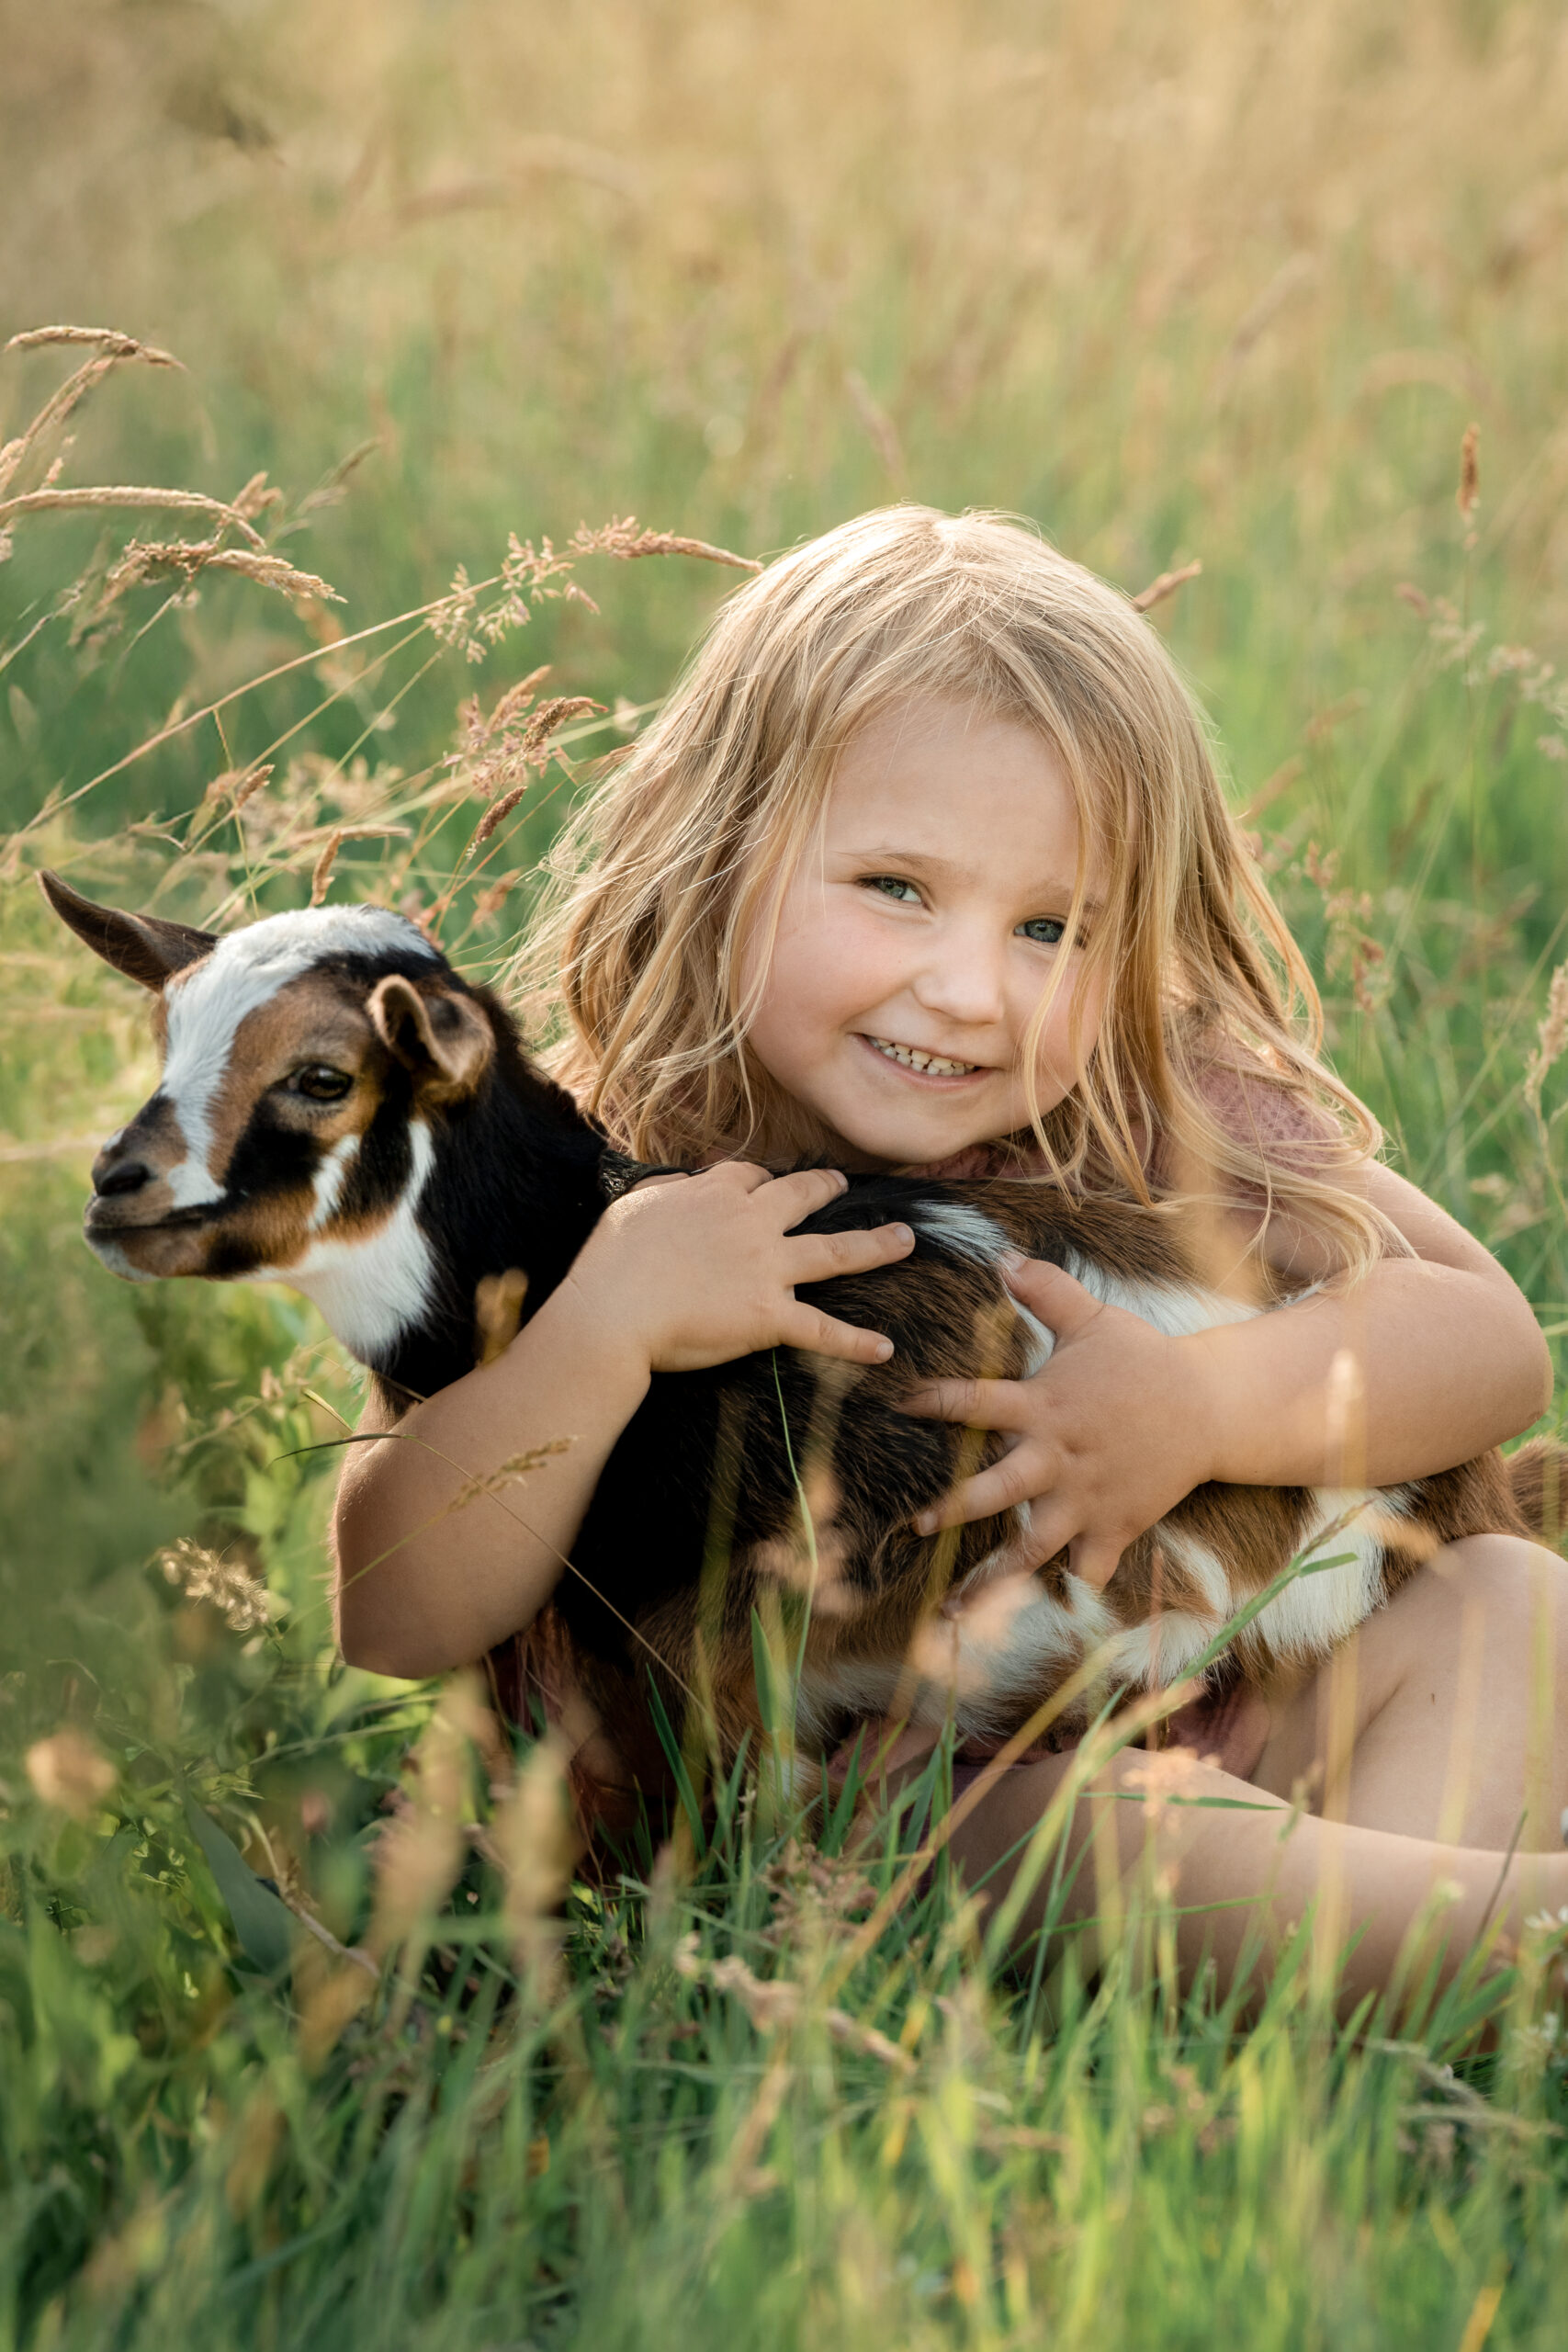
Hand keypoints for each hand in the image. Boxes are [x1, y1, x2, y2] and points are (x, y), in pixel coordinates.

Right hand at [563, 1162, 914, 1375]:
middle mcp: (750, 1223)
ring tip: (905, 1241)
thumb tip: (677, 1189)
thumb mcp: (634, 1207)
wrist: (613, 1312)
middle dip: (827, 1189)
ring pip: (834, 1251)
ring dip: (875, 1246)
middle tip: (845, 1186)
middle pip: (802, 1196)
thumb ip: (666, 1194)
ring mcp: (766, 1268)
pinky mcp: (769, 1316)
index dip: (762, 1179)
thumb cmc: (612, 1263)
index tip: (766, 1183)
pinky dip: (855, 1343)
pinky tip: (884, 1349)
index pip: (750, 1176)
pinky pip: (822, 1330)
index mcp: (714, 1194)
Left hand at [900, 1255, 1218, 1591]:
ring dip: (993, 1574)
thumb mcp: (1095, 1319)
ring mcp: (1085, 1498)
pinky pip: (1087, 1571)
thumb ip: (1046, 1291)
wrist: (1209, 1408)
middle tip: (914, 1522)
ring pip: (1032, 1544)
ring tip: (956, 1601)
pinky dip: (1066, 1594)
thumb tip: (1001, 1255)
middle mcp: (1058, 1457)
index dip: (932, 1401)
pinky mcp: (1114, 1528)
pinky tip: (1035, 1622)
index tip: (891, 1406)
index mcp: (1044, 1406)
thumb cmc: (1143, 1362)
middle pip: (994, 1488)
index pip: (976, 1401)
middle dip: (952, 1507)